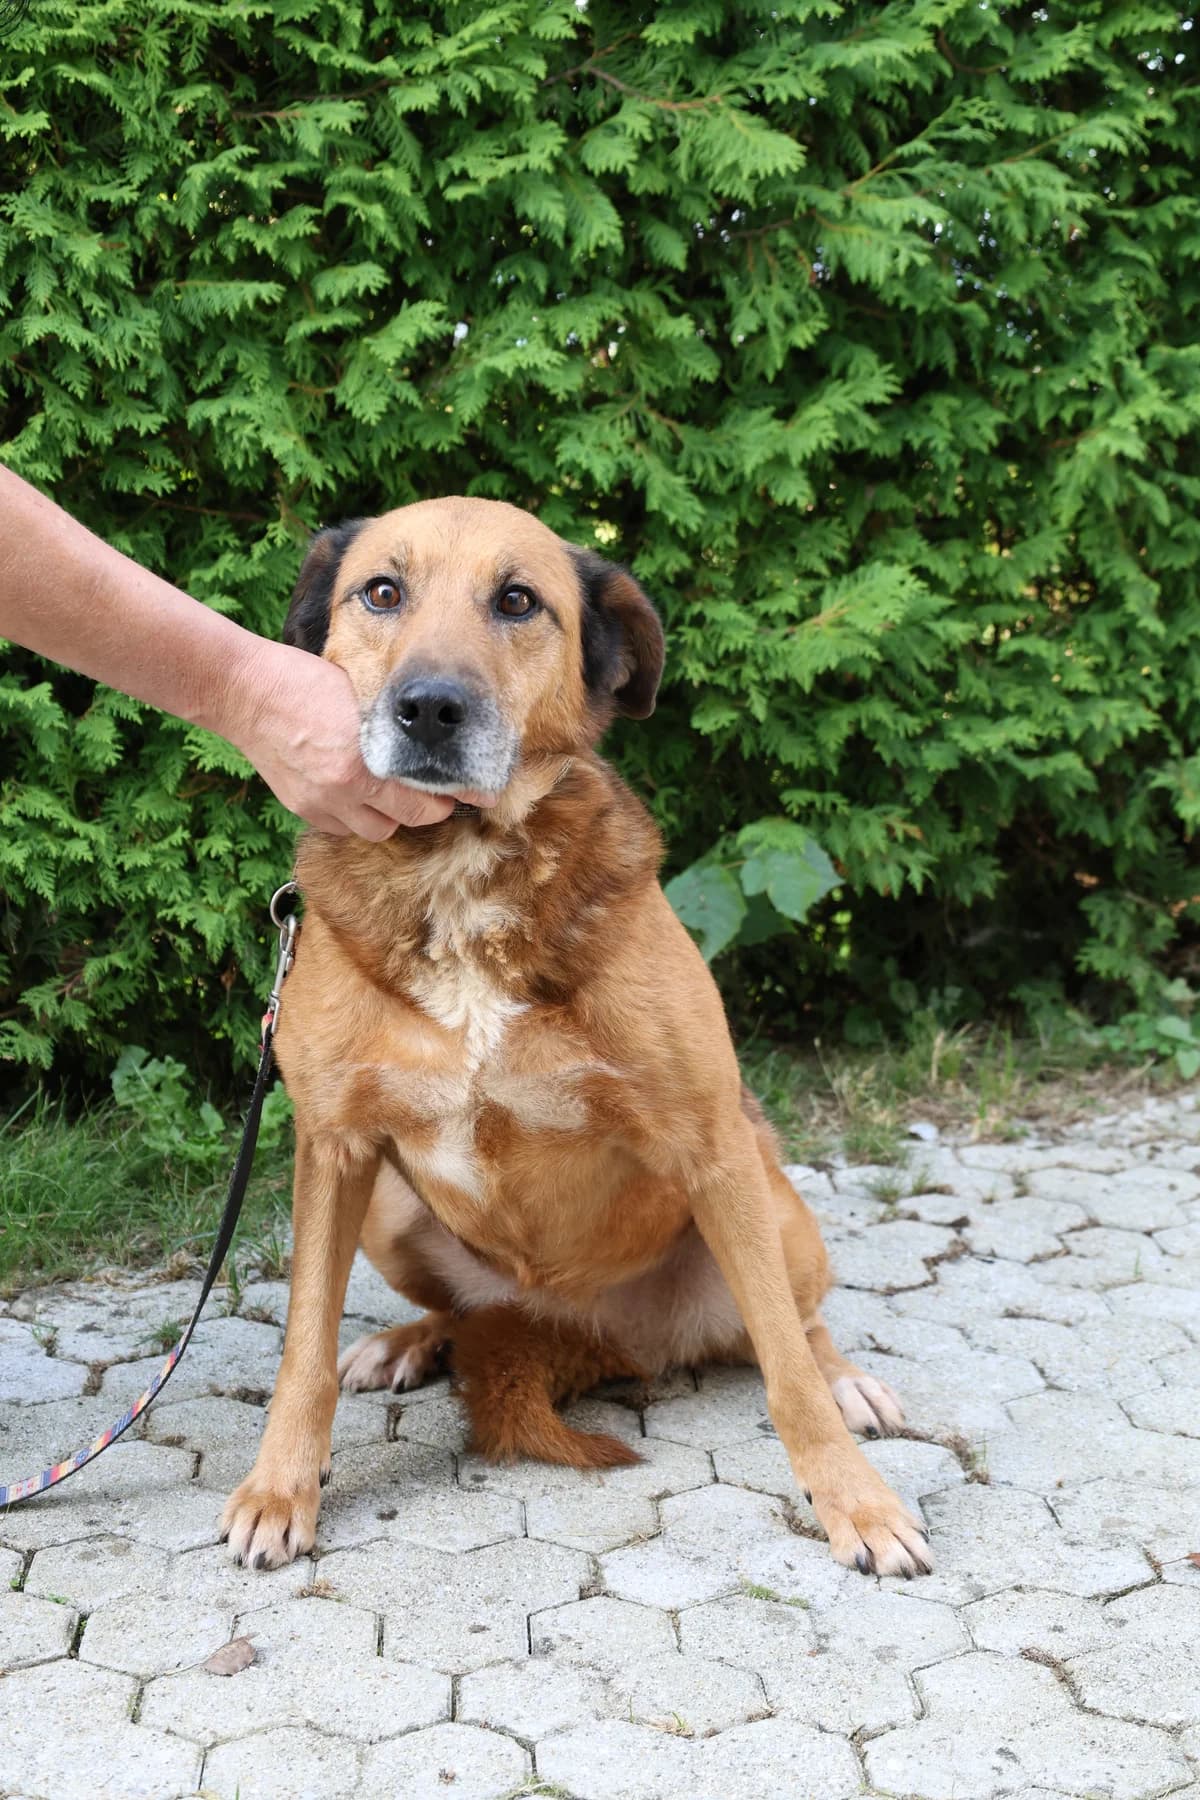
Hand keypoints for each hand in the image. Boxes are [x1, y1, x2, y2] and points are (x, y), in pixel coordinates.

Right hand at [233, 639, 485, 837]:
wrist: (243, 692)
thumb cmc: (304, 680)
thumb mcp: (361, 693)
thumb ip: (394, 724)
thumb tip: (438, 737)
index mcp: (362, 761)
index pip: (424, 797)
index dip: (454, 795)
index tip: (475, 791)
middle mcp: (343, 789)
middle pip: (406, 820)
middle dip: (427, 808)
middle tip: (438, 790)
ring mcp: (320, 803)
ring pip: (376, 831)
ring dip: (391, 816)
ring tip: (395, 791)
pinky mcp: (301, 807)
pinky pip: (342, 827)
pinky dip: (356, 815)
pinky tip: (358, 791)